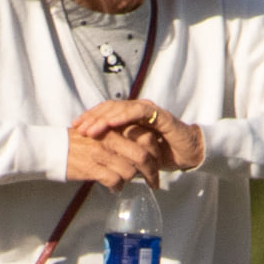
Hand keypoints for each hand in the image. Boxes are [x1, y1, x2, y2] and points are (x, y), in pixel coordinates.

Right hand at [65, 120, 161, 188]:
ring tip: (124, 182)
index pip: (146, 138)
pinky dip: (117, 188)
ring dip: (130, 180)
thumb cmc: (77, 141)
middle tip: (154, 183)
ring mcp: (102, 154)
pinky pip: (114, 181)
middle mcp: (111, 139)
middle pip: (143, 157)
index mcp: (115, 128)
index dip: (155, 153)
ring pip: (129, 171)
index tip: (157, 164)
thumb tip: (141, 147)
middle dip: (152, 173)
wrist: (52, 147)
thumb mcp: (101, 131)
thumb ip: (120, 136)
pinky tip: (114, 188)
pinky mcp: (93, 168)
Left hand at [72, 98, 203, 172]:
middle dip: (92, 117)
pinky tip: (112, 123)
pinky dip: (125, 116)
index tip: (75, 128)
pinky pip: (140, 111)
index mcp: (130, 117)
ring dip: (104, 118)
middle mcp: (138, 110)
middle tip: (79, 129)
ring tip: (91, 129)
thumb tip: (95, 156)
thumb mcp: (134, 153)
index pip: (106, 112)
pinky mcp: (160, 116)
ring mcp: (149, 111)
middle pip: (110, 107)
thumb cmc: (162, 154)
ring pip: (122, 107)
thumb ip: (119, 149)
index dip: (90, 118)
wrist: (188, 155)